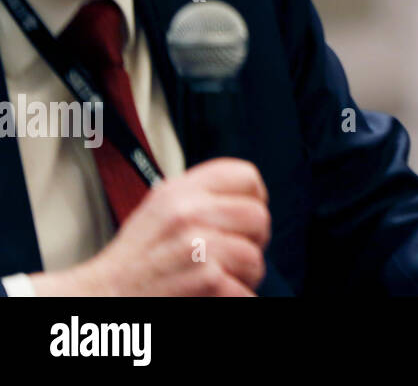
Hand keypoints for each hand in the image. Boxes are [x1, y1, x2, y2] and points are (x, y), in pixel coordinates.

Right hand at [30, 158, 270, 296]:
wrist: (101, 298)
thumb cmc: (132, 261)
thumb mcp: (158, 209)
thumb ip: (198, 196)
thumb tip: (246, 195)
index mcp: (179, 192)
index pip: (245, 176)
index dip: (254, 198)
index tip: (245, 217)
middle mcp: (189, 214)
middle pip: (259, 217)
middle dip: (253, 241)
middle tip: (233, 256)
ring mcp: (199, 247)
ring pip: (255, 257)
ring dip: (242, 277)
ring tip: (217, 279)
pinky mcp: (207, 280)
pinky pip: (246, 291)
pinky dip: (234, 298)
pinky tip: (212, 296)